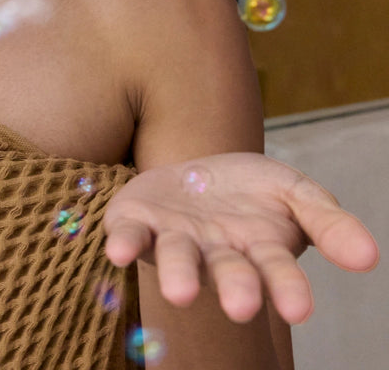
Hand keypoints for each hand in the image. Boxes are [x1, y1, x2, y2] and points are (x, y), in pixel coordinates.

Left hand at [103, 152, 378, 324]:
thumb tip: (368, 256)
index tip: (298, 309)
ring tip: (180, 292)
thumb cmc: (251, 191)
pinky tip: (115, 252)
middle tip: (240, 308)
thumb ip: (328, 222)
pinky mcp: (137, 222)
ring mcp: (174, 239)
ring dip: (179, 275)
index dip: (287, 290)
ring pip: (178, 260)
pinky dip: (123, 244)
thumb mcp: (296, 194)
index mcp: (258, 250)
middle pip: (227, 273)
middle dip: (234, 288)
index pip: (277, 273)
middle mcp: (215, 253)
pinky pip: (130, 236)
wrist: (196, 170)